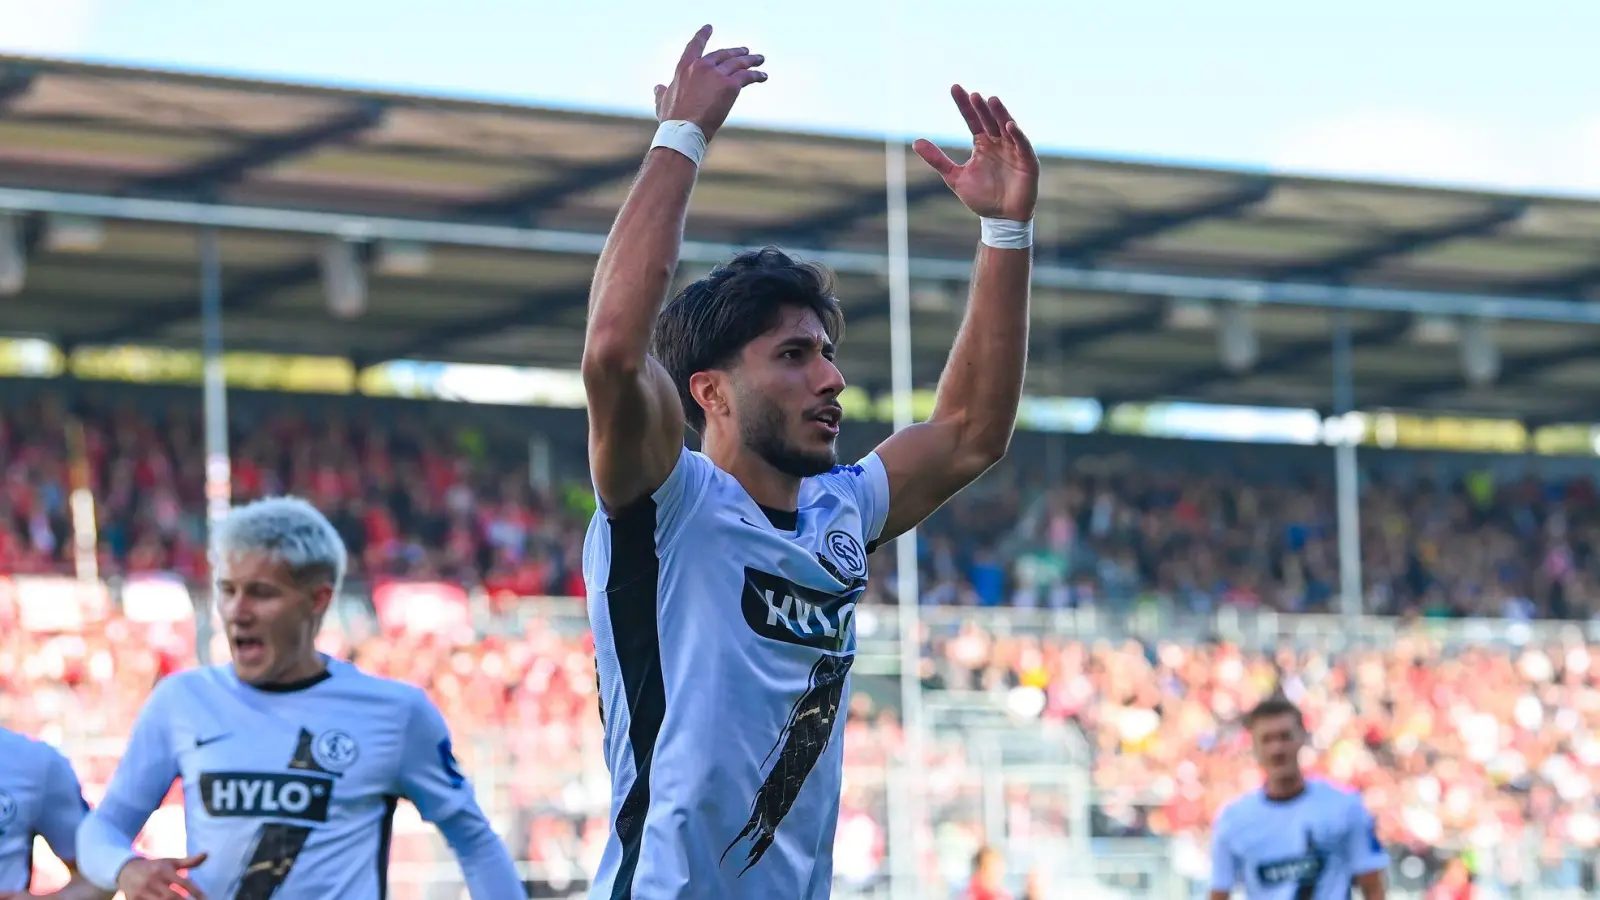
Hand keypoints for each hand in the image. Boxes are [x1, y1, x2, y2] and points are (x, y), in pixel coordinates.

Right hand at [116, 854, 206, 899]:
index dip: (196, 892)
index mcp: (163, 870)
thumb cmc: (155, 867)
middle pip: (171, 896)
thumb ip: (189, 862)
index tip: (206, 898)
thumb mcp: (171, 862)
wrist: (126, 870)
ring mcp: (141, 891)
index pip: (184, 882)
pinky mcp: (133, 899)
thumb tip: (207, 854)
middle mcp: (152, 880)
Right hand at [653, 25, 766, 141]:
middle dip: (735, 51)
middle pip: (723, 54)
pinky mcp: (730, 86)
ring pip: (738, 63)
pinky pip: (747, 76)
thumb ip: (662, 92)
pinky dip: (757, 74)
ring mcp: (716, 75)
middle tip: (744, 50)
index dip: (703, 35)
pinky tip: (763, 76)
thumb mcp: (663, 102)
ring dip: (750, 60)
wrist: (684, 130)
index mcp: (684, 67)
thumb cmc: (672, 120)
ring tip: (759, 59)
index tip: (709, 27)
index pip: (695, 46)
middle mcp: (702, 66)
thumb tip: (658, 87)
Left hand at [914, 85, 1039, 221]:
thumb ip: (937, 159)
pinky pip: (1022, 145)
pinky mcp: (1027, 161)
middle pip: (989, 120)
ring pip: (1006, 127)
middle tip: (973, 95)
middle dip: (982, 108)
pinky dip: (1017, 135)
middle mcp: (998, 143)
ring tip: (991, 100)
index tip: (954, 88)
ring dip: (1000, 114)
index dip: (964, 105)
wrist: (1001, 218)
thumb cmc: (981, 197)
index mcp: (982, 144)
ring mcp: (1013, 150)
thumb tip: (916, 141)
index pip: (972, 119)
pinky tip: (1009, 125)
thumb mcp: (955, 177)